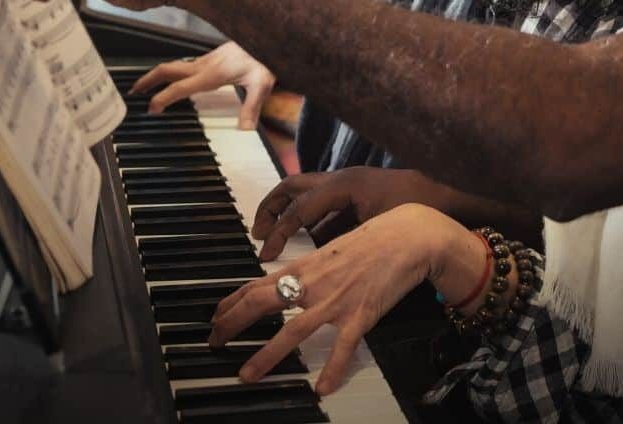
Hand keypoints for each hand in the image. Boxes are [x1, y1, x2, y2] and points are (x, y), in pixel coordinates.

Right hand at [129, 42, 274, 128]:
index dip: (164, 97)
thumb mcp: (262, 83)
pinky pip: (184, 65)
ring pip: (174, 66)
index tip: (151, 109)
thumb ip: (253, 105)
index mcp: (211, 73)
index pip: (181, 86)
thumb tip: (245, 129)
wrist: (266, 35)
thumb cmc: (264, 58)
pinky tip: (174, 80)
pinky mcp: (211, 58)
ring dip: (157, 75)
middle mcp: (204, 65)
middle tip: (133, 92)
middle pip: (168, 69)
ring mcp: (206, 60)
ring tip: (145, 87)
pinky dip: (172, 73)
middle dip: (148, 80)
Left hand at [211, 204, 478, 395]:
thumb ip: (312, 268)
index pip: (259, 282)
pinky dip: (332, 369)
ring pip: (293, 331)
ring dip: (266, 354)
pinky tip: (322, 388)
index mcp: (307, 265)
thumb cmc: (373, 239)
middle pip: (263, 302)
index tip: (216, 316)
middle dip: (234, 323)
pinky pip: (343, 348)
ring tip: (246, 375)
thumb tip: (293, 282)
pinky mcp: (361, 314)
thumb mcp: (334, 249)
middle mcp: (315, 282)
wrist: (408, 235)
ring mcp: (336, 300)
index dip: (233, 301)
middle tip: (214, 342)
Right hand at [252, 167, 448, 261]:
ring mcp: (349, 186)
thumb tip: (318, 266)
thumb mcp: (377, 230)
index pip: (298, 207)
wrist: (448, 194)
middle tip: (258, 233)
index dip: (278, 231)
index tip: (264, 253)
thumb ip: (346, 245)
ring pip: (307, 195)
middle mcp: (341, 180)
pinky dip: (313, 223)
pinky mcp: (358, 196)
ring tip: (276, 240)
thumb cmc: (417, 208)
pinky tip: (310, 246)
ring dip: (290, 215)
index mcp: (343, 184)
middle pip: (292, 187)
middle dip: (271, 209)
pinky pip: (327, 207)